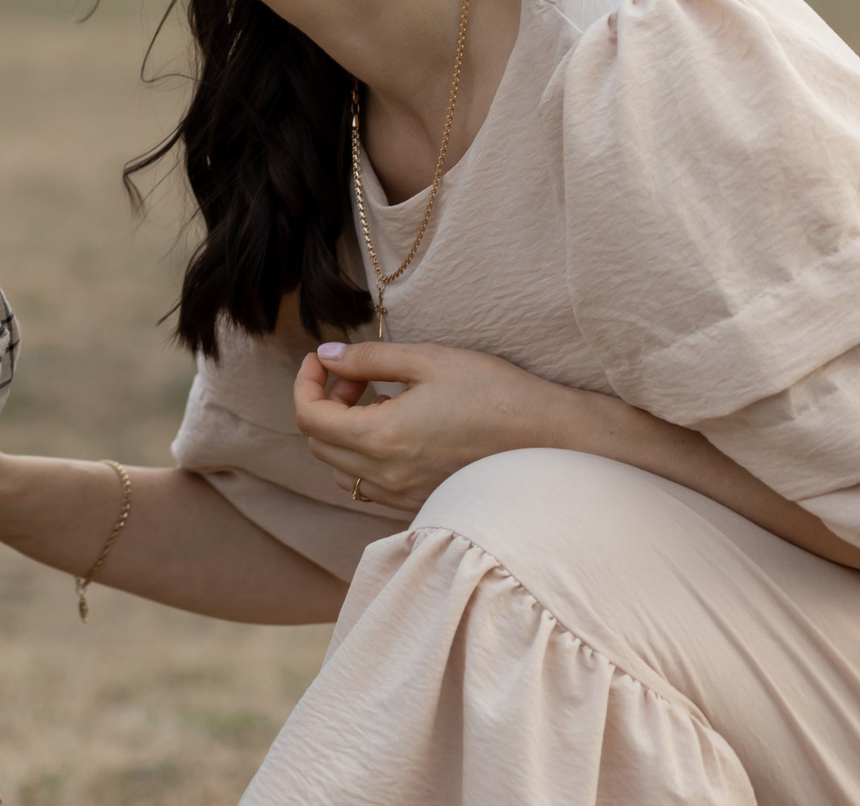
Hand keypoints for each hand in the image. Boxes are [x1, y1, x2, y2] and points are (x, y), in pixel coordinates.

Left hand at [294, 339, 588, 510]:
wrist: (553, 439)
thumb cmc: (495, 392)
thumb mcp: (428, 360)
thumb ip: (368, 359)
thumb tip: (326, 356)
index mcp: (380, 438)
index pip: (309, 418)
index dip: (306, 382)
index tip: (324, 359)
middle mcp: (385, 476)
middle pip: (318, 445)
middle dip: (325, 403)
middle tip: (358, 376)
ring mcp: (404, 496)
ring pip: (341, 471)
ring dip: (342, 433)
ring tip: (379, 400)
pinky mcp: (422, 504)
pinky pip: (370, 487)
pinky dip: (366, 457)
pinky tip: (399, 429)